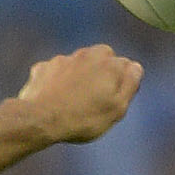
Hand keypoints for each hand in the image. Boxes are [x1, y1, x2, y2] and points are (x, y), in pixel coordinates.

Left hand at [17, 45, 141, 143]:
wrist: (39, 120)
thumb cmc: (83, 118)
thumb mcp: (117, 108)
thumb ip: (130, 84)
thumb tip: (134, 67)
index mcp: (110, 63)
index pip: (126, 66)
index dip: (122, 84)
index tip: (113, 100)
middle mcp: (88, 54)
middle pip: (102, 59)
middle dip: (101, 73)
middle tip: (94, 98)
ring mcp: (63, 59)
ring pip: (78, 64)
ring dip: (78, 76)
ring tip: (73, 100)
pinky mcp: (43, 67)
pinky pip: (55, 72)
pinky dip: (56, 82)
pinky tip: (54, 98)